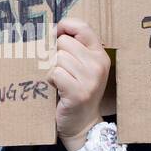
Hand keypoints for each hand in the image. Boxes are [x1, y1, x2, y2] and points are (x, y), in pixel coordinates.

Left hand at [47, 18, 110, 148]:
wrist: (82, 124)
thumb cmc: (76, 92)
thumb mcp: (82, 67)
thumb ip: (73, 47)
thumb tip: (52, 29)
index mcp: (100, 54)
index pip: (82, 26)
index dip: (64, 27)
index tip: (55, 35)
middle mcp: (98, 64)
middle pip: (64, 42)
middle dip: (55, 54)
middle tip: (60, 70)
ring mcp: (90, 79)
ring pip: (58, 58)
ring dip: (52, 70)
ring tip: (60, 82)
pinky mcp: (78, 92)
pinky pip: (55, 73)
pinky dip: (50, 81)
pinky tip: (57, 89)